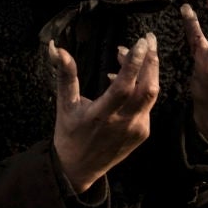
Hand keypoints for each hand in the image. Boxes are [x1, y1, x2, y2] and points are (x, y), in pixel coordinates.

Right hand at [48, 33, 158, 192]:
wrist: (79, 169)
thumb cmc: (69, 134)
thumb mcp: (65, 105)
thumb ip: (65, 75)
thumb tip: (56, 48)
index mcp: (102, 116)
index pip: (124, 87)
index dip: (133, 64)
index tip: (140, 43)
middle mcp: (124, 123)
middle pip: (148, 89)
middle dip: (151, 61)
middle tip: (148, 39)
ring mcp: (137, 129)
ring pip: (151, 95)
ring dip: (148, 71)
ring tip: (137, 52)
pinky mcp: (143, 133)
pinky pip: (147, 105)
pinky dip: (142, 87)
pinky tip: (130, 77)